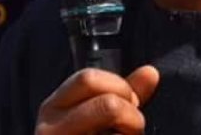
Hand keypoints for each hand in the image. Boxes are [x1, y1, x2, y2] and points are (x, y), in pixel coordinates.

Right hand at [36, 66, 159, 134]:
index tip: (128, 101)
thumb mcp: (95, 115)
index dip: (119, 86)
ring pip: (114, 131)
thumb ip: (122, 94)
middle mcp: (50, 128)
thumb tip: (150, 72)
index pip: (88, 78)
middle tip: (130, 127)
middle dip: (131, 113)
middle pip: (107, 104)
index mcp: (54, 106)